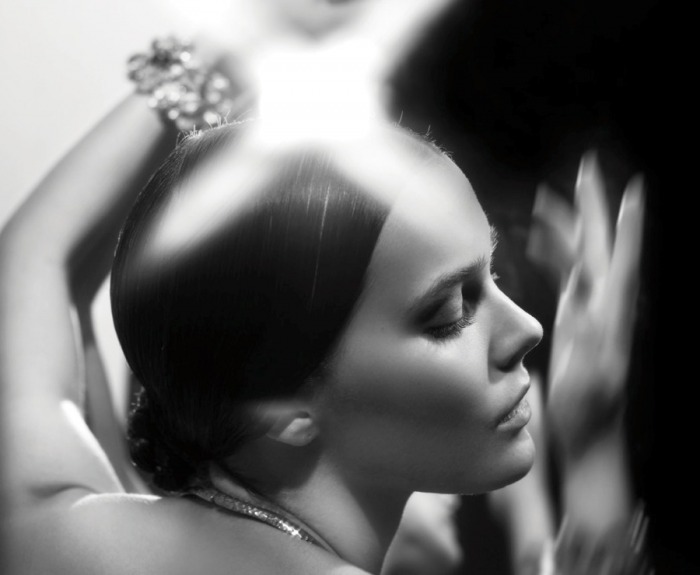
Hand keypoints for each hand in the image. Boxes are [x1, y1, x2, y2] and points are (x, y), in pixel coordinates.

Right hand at [528, 153, 644, 454]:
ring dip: (565, 225)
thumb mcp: (592, 376)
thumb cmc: (590, 410)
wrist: (587, 431)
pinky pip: (564, 274)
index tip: (633, 190)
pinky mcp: (576, 314)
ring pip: (579, 254)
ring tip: (545, 199)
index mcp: (613, 313)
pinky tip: (537, 242)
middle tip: (588, 167)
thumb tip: (583, 290)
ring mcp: (590, 306)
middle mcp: (605, 302)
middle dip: (592, 206)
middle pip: (599, 245)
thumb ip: (592, 333)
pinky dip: (552, 253)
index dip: (628, 225)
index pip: (623, 260)